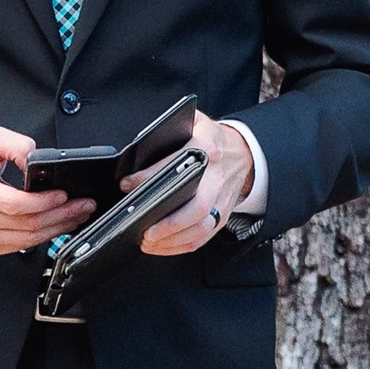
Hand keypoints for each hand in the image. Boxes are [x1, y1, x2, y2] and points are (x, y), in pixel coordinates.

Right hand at [0, 127, 93, 256]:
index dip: (45, 202)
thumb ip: (16, 145)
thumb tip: (37, 159)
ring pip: (29, 239)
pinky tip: (57, 225)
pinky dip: (43, 236)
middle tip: (83, 205)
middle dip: (62, 215)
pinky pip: (22, 246)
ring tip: (77, 215)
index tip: (64, 194)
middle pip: (29, 224)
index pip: (17, 204)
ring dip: (58, 228)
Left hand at [139, 110, 254, 255]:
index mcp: (206, 148)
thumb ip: (169, 128)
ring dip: (173, 240)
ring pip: (201, 227)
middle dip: (169, 223)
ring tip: (149, 242)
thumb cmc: (212, 140)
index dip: (150, 177)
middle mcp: (216, 177)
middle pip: (197, 206)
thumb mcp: (194, 122)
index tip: (127, 185)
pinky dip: (181, 246)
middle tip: (144, 230)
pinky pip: (203, 237)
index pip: (177, 165)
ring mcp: (221, 200)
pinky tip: (163, 246)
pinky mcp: (222, 216)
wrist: (242, 153)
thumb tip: (138, 148)